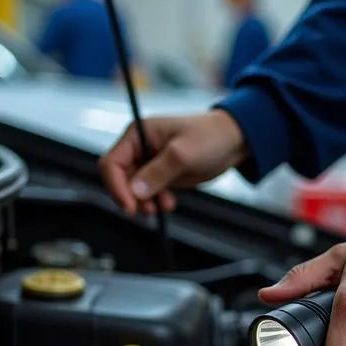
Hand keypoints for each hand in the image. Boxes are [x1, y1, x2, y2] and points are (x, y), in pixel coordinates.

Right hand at [99, 111, 247, 216]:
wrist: (233, 141)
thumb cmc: (210, 137)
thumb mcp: (183, 154)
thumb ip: (158, 172)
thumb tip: (136, 191)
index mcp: (137, 134)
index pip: (112, 163)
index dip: (116, 186)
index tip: (130, 206)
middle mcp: (139, 148)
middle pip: (119, 179)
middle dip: (131, 197)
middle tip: (149, 210)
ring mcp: (150, 162)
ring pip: (134, 189)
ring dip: (145, 202)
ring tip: (164, 206)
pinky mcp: (161, 175)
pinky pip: (149, 193)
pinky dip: (156, 201)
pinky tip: (169, 204)